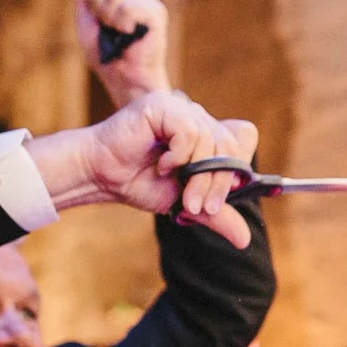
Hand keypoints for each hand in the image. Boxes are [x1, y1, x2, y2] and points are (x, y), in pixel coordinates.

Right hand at [27, 91, 258, 247]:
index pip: (244, 136)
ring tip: (182, 197)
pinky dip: (178, 156)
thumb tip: (245, 240)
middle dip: (217, 183)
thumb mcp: (186, 203)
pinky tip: (162, 167)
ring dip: (198, 177)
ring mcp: (181, 108)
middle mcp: (197, 116)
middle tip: (197, 208)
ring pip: (210, 141)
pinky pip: (188, 132)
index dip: (239, 166)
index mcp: (207, 133)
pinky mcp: (163, 106)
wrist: (101, 175)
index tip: (222, 197)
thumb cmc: (140, 182)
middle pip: (229, 145)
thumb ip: (216, 214)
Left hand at [68, 0, 170, 105]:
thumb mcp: (86, 19)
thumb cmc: (106, 54)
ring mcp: (147, 1)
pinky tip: (129, 35)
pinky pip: (130, 6)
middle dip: (96, 7)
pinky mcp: (156, 14)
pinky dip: (123, 23)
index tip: (91, 8)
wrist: (124, 79)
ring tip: (118, 33)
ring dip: (109, 18)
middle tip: (106, 27)